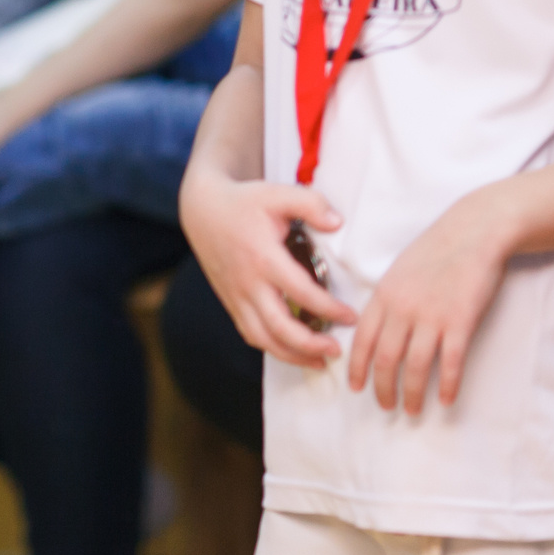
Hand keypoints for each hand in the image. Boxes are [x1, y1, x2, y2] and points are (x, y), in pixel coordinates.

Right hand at [179, 169, 353, 367]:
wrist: (202, 210)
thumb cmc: (245, 202)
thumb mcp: (278, 193)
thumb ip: (311, 204)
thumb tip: (338, 223)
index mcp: (263, 257)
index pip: (301, 293)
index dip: (328, 309)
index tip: (351, 316)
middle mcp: (248, 283)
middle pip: (278, 327)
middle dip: (310, 345)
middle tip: (336, 350)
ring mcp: (236, 296)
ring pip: (262, 338)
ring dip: (291, 355)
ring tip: (318, 360)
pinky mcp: (231, 302)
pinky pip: (250, 333)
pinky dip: (272, 347)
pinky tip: (292, 351)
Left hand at [347, 191, 513, 412]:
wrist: (474, 232)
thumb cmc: (436, 250)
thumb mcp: (399, 271)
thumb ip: (388, 300)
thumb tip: (378, 328)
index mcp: (384, 295)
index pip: (363, 340)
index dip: (357, 367)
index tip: (357, 387)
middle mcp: (402, 308)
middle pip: (385, 359)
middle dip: (382, 388)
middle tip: (385, 407)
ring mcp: (431, 316)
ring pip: (415, 366)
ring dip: (412, 393)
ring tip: (412, 410)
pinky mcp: (460, 321)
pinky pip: (450, 362)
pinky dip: (446, 385)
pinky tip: (445, 399)